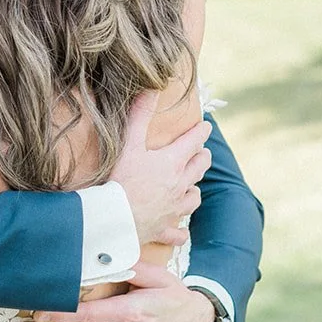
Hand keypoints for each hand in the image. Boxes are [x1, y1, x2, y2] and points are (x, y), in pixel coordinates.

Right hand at [112, 93, 212, 245]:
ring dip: (195, 190)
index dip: (201, 131)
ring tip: (193, 186)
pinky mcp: (164, 228)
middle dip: (203, 157)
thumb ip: (140, 115)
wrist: (115, 218)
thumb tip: (151, 89)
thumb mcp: (129, 143)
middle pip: (199, 168)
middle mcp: (179, 185)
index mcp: (172, 162)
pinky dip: (180, 231)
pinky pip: (178, 232)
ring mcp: (173, 208)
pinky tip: (181, 231)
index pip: (194, 141)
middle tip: (203, 152)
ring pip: (193, 198)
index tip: (207, 125)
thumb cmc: (121, 180)